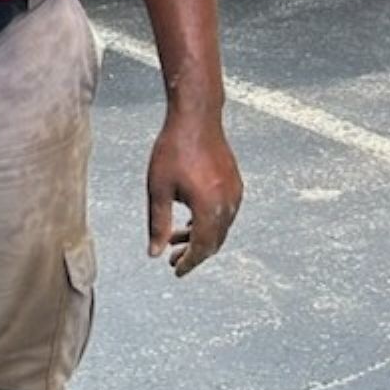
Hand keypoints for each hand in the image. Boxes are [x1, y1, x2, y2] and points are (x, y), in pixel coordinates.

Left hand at [146, 111, 241, 276]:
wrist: (196, 117)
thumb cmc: (173, 150)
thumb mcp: (158, 189)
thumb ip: (158, 223)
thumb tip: (154, 253)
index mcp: (209, 208)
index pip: (202, 247)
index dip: (189, 263)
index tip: (175, 271)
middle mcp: (228, 203)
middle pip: (214, 241)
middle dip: (194, 253)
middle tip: (173, 259)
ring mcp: (235, 193)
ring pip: (220, 227)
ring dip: (200, 236)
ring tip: (175, 237)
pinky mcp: (235, 182)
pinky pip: (225, 212)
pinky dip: (209, 222)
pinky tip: (190, 219)